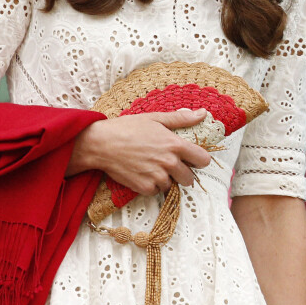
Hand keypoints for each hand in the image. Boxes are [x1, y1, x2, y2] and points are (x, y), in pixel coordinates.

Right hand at [69, 108, 209, 193]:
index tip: (191, 158)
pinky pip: (156, 191)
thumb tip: (203, 113)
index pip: (203, 160)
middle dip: (182, 172)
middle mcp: (169, 163)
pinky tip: (142, 173)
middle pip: (190, 178)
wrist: (102, 144)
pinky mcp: (145, 188)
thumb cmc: (127, 128)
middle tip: (168, 163)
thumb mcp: (155, 118)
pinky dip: (151, 185)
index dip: (199, 159)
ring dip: (165, 179)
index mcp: (175, 145)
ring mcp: (157, 177)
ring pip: (172, 185)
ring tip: (151, 166)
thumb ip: (181, 118)